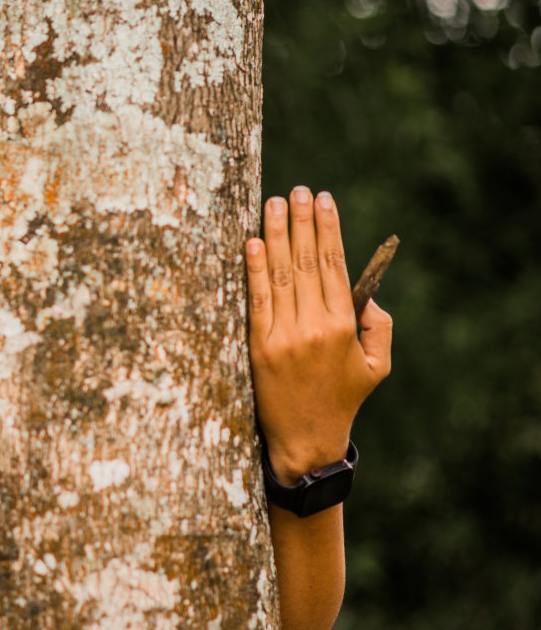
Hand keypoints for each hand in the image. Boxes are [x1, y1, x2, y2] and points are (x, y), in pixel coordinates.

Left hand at [245, 186, 392, 484]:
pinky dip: (251, 270)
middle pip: (305, 262)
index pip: (333, 264)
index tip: (324, 200)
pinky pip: (255, 300)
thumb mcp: (378, 365)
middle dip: (302, 222)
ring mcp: (283, 336)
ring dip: (275, 235)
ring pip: (279, 275)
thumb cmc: (343, 397)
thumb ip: (380, 325)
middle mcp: (313, 326)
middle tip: (298, 190)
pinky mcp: (257, 347)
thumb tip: (364, 292)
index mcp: (343, 326)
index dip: (328, 229)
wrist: (305, 439)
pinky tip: (249, 242)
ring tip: (274, 203)